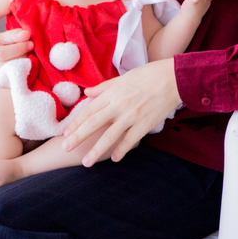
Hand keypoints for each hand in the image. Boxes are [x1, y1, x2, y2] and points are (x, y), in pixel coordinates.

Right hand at [0, 29, 32, 85]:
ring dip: (21, 69)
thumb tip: (26, 34)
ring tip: (27, 63)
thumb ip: (15, 35)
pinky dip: (17, 80)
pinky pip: (7, 87)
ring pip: (6, 77)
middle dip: (21, 59)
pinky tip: (23, 74)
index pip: (1, 53)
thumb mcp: (6, 39)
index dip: (18, 49)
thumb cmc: (2, 49)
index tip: (31, 44)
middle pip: (4, 66)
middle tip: (30, 54)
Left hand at [61, 58, 181, 164]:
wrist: (173, 79)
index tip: (65, 133)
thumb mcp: (122, 78)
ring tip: (86, 162)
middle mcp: (119, 106)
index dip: (76, 122)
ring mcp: (131, 116)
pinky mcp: (145, 124)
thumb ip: (103, 87)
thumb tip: (86, 92)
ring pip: (110, 136)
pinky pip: (130, 140)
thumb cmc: (147, 75)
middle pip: (94, 123)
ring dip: (96, 150)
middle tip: (65, 148)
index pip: (89, 110)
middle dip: (78, 137)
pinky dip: (122, 150)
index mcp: (112, 94)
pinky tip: (114, 159)